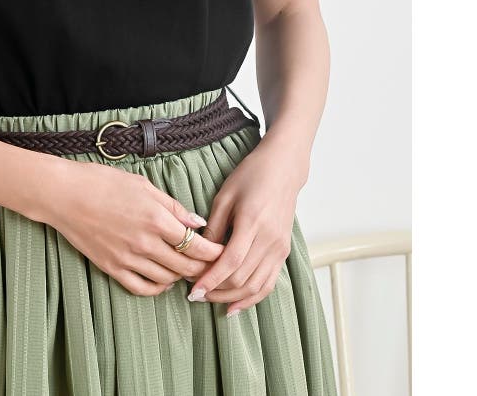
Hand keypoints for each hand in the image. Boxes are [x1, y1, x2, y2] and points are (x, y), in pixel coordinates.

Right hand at [38, 160, 223, 295]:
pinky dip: (157, 288)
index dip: (214, 252)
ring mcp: (127, 258)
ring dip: (180, 277)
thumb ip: (173, 206)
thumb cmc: (102, 182)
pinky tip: (162, 279)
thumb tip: (198, 222)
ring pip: (167, 279)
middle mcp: (145, 242)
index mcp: (155, 218)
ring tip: (186, 269)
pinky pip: (142, 288)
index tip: (223, 252)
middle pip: (186, 266)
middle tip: (210, 265)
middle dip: (203, 268)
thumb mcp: (142, 185)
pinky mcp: (112, 268)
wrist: (64, 194)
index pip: (196, 245)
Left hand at [185, 133, 307, 314]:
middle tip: (194, 293)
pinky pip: (268, 283)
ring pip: (255, 286)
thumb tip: (199, 253)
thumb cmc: (250, 176)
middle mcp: (269, 239)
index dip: (211, 279)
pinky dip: (252, 298)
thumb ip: (213, 226)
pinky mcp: (283, 252)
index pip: (230, 261)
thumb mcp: (225, 196)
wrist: (283, 170)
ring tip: (209, 299)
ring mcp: (279, 248)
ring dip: (231, 298)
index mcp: (252, 222)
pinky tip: (235, 306)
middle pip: (241, 277)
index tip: (193, 290)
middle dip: (216, 290)